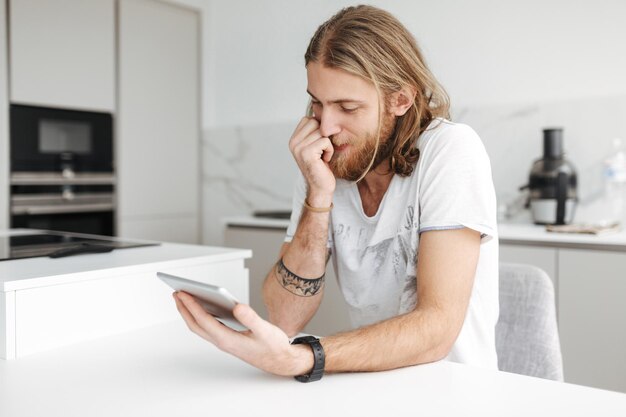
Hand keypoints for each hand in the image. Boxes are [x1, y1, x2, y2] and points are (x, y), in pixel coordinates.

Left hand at [173, 291, 313, 376]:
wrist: (281, 362)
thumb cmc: (274, 347)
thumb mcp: (266, 331)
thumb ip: (252, 319)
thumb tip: (237, 307)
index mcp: (228, 339)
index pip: (204, 321)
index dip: (192, 306)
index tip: (183, 293)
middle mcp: (223, 342)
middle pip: (196, 325)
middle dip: (184, 309)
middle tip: (176, 292)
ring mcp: (224, 342)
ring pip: (201, 327)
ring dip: (190, 313)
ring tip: (184, 298)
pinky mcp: (228, 340)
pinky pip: (208, 328)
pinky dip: (201, 316)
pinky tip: (203, 307)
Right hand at [288, 117, 335, 202]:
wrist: (321, 187)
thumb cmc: (322, 165)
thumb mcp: (316, 145)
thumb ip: (314, 131)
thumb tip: (321, 110)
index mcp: (293, 139)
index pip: (309, 119)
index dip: (319, 129)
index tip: (318, 145)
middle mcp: (293, 143)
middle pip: (315, 122)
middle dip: (323, 135)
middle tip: (322, 151)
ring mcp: (298, 148)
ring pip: (321, 131)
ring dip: (328, 144)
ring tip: (323, 156)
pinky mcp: (306, 154)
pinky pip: (325, 141)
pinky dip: (329, 150)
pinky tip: (325, 160)